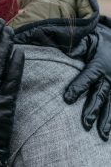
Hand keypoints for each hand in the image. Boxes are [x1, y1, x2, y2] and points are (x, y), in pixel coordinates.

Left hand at [64, 15, 110, 140]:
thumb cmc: (102, 40)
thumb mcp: (91, 39)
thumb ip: (79, 45)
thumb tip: (69, 52)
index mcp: (99, 65)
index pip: (87, 78)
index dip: (77, 88)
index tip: (66, 99)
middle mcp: (110, 77)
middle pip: (100, 96)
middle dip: (92, 110)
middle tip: (85, 123)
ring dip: (107, 120)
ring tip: (101, 134)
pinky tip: (109, 132)